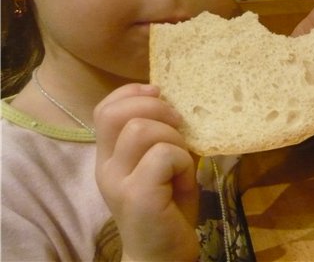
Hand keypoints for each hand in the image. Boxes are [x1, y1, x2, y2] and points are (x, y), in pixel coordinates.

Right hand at [94, 84, 198, 260]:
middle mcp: (106, 166)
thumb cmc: (168, 208)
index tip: (159, 93)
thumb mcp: (163, 164)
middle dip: (157, 108)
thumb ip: (162, 136)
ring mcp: (118, 181)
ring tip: (182, 161)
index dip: (132, 92)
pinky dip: (183, 161)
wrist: (161, 256)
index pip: (105, 108)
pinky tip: (184, 181)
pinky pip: (164, 155)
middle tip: (179, 125)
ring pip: (142, 129)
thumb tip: (179, 103)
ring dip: (173, 138)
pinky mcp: (137, 195)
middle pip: (119, 113)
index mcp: (110, 155)